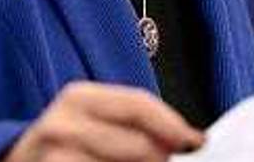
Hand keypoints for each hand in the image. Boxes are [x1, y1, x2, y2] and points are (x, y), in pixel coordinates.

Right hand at [3, 81, 204, 161]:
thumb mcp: (92, 118)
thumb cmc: (66, 140)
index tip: (197, 141)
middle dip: (163, 159)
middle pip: (139, 147)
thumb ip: (133, 122)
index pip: (138, 105)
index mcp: (78, 98)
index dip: (173, 125)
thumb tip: (185, 141)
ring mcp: (56, 159)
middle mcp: (63, 126)